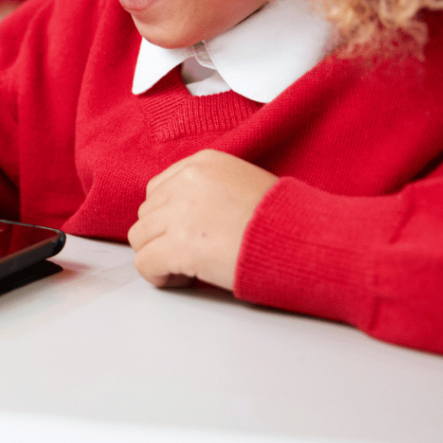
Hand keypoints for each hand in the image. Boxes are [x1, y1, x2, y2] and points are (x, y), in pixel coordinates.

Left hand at [127, 149, 277, 290]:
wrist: (303, 241)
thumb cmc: (283, 222)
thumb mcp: (243, 184)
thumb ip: (209, 191)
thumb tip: (186, 217)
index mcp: (203, 164)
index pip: (158, 189)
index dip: (168, 217)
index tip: (186, 233)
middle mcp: (187, 182)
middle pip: (147, 213)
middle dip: (162, 236)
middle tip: (188, 255)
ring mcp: (180, 212)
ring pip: (139, 236)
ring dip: (157, 254)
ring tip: (185, 267)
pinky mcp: (180, 245)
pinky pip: (144, 262)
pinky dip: (157, 275)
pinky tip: (181, 279)